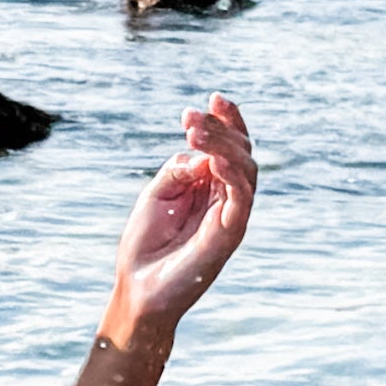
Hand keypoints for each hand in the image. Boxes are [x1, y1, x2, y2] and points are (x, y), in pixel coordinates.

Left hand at [108, 92, 256, 339]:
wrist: (139, 287)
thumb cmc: (146, 243)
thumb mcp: (159, 191)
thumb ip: (182, 167)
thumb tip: (205, 152)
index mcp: (211, 186)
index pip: (230, 147)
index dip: (228, 120)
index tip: (213, 98)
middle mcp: (226, 198)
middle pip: (241, 152)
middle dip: (220, 128)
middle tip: (190, 117)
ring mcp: (231, 215)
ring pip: (245, 169)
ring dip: (223, 144)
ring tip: (196, 131)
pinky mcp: (231, 233)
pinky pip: (242, 197)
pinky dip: (231, 173)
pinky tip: (214, 158)